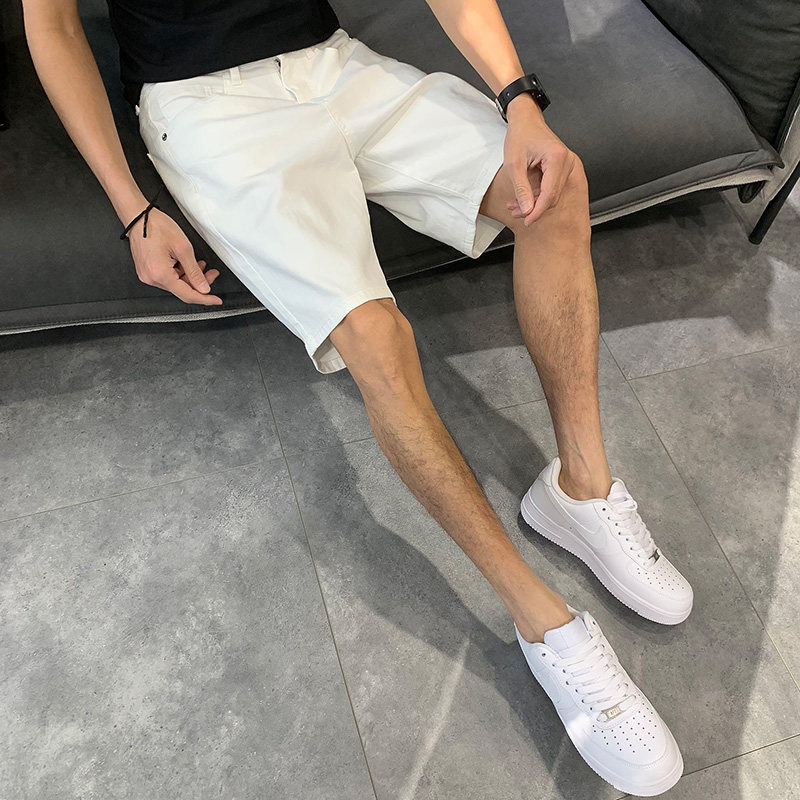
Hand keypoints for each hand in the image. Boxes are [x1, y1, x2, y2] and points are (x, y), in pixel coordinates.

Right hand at [127, 207, 222, 304]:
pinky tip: (187, 264)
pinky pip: (168, 277)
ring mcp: (148, 275)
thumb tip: (203, 287)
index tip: (216, 300)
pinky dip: (180, 272)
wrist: (138, 217)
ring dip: (190, 276)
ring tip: (201, 265)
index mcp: (160, 274)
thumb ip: (194, 271)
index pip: (187, 295)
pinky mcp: (147, 271)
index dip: (204, 298)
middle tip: (212, 274)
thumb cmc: (155, 226)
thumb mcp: (183, 248)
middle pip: (182, 289)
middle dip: (199, 283)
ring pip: (176, 283)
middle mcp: (151, 278)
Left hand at [503, 95, 578, 225]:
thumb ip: (521, 188)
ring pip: (552, 194)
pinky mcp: (562, 167)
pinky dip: (538, 195)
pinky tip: (524, 198)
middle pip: (552, 196)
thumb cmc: (520, 135)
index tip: (526, 220)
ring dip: (534, 203)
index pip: (550, 194)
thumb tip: (527, 210)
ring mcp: (567, 164)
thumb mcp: (514, 164)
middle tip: (514, 211)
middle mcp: (567, 161)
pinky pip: (552, 188)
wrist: (526, 120)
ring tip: (515, 205)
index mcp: (557, 158)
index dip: (537, 211)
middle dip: (534, 208)